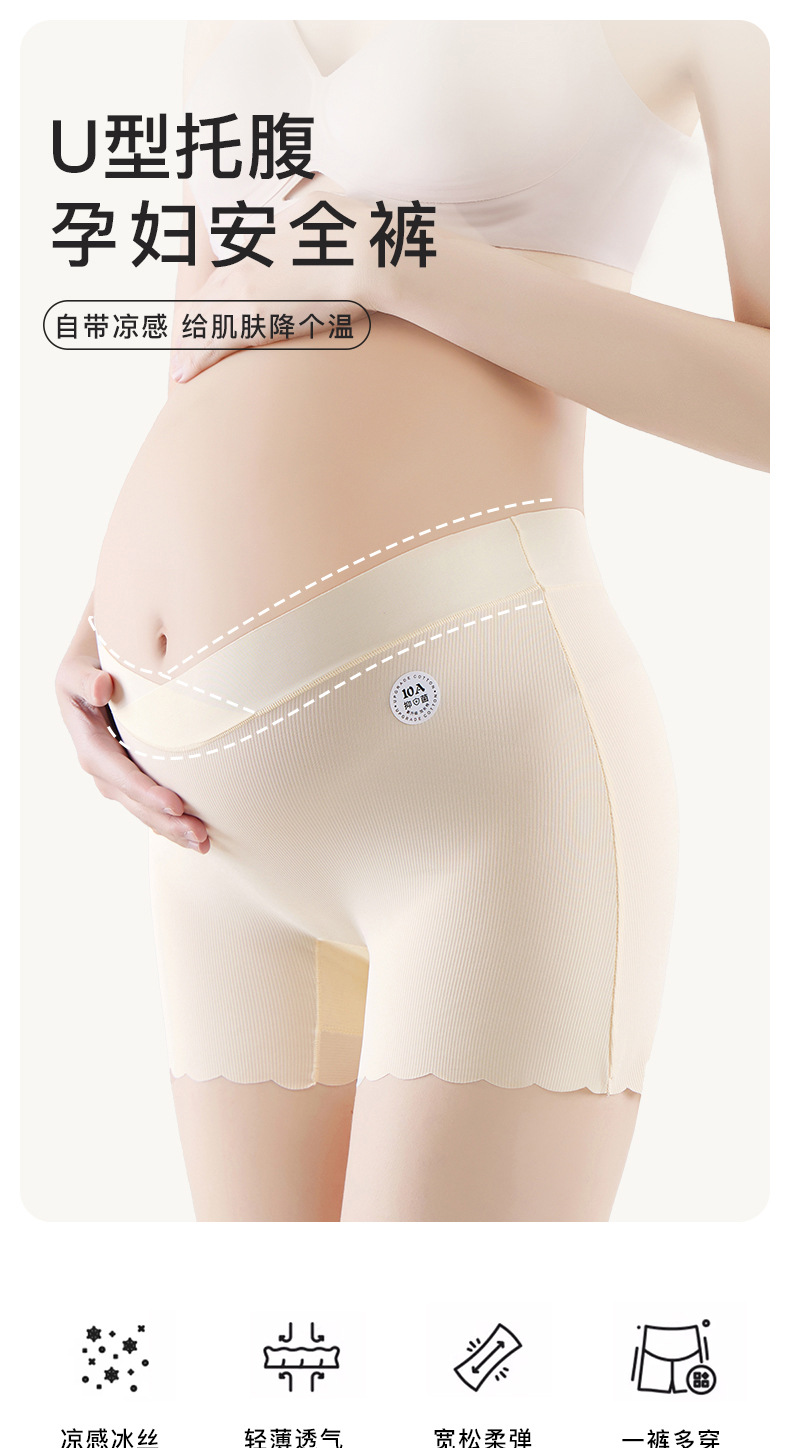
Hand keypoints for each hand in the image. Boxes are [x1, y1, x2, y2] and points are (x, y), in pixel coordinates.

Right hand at [55, 647, 210, 853]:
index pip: (114, 770)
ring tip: (203, 843)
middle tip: (199, 836)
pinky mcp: (130, 770)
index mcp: (86, 738)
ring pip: (140, 806)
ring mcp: (114, 770)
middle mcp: (98, 761)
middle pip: (130, 799)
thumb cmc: (91, 658)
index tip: (175, 804)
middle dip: (163, 820)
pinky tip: (192, 833)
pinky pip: (147, 799)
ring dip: (170, 827)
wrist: (95, 658)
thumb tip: (102, 688)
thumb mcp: (78, 664)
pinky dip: (168, 818)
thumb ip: (87, 678)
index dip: (143, 789)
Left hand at [170, 182, 384, 383]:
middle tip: (180, 347)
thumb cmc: (356, 234)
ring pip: (202, 318)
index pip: (224, 272)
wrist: (365, 250)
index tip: (204, 310)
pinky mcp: (252, 314)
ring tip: (179, 368)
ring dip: (188, 345)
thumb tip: (317, 214)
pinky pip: (213, 340)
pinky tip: (183, 374)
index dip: (212, 295)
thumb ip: (305, 222)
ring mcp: (244, 286)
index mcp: (260, 239)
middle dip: (193, 321)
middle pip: (207, 295)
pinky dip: (195, 359)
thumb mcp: (322, 210)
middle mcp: (245, 262)